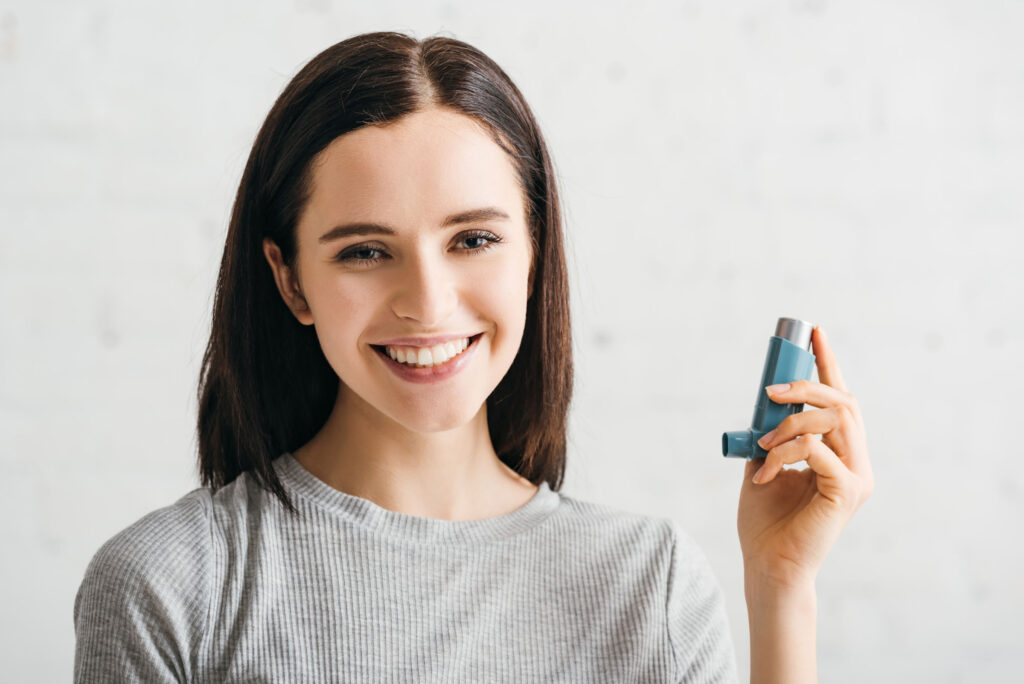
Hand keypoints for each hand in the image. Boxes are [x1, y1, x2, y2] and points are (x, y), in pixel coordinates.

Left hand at [737, 326, 873, 587]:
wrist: (768, 563)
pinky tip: (767, 474)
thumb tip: (765, 399)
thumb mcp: (765, 462)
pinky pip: (817, 449)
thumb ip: (772, 433)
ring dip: (789, 424)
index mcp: (841, 452)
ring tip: (762, 446)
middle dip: (804, 387)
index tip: (814, 332)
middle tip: (770, 393)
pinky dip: (785, 453)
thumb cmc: (766, 520)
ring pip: (833, 420)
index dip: (829, 363)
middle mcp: (857, 460)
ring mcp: (857, 476)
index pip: (841, 399)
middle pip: (842, 401)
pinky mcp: (848, 490)